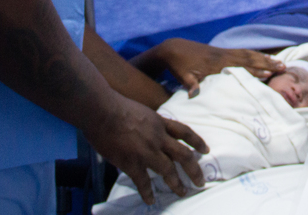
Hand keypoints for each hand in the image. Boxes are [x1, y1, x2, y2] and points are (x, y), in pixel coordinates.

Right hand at [83, 92, 208, 204]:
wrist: (101, 110)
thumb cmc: (115, 106)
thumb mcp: (141, 111)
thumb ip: (149, 124)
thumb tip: (149, 133)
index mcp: (160, 123)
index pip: (184, 132)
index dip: (197, 141)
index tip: (205, 150)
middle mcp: (158, 137)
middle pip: (183, 155)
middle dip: (194, 170)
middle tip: (200, 181)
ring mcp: (146, 151)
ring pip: (169, 170)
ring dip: (177, 184)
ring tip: (182, 192)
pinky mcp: (132, 163)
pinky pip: (144, 182)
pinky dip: (148, 193)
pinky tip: (151, 200)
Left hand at [147, 38, 284, 97]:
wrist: (173, 48)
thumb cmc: (178, 66)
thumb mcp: (183, 76)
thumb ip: (190, 84)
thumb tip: (194, 94)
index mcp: (215, 63)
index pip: (239, 67)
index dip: (254, 71)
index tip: (269, 74)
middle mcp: (223, 56)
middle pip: (249, 58)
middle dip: (266, 63)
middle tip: (283, 67)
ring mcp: (223, 52)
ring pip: (248, 54)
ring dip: (264, 58)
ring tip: (279, 62)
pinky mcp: (221, 51)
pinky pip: (242, 52)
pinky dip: (254, 54)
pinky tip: (262, 57)